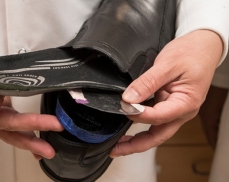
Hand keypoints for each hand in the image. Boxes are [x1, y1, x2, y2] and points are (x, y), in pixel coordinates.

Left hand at [110, 30, 223, 156]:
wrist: (202, 46)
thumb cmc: (191, 54)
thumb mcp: (168, 64)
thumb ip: (147, 82)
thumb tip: (129, 98)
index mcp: (186, 103)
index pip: (159, 116)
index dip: (139, 114)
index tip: (124, 107)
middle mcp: (180, 111)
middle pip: (157, 135)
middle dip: (135, 145)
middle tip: (116, 149)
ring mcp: (174, 110)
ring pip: (155, 131)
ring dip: (136, 138)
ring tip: (117, 142)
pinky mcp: (168, 105)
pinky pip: (153, 119)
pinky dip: (139, 124)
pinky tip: (126, 124)